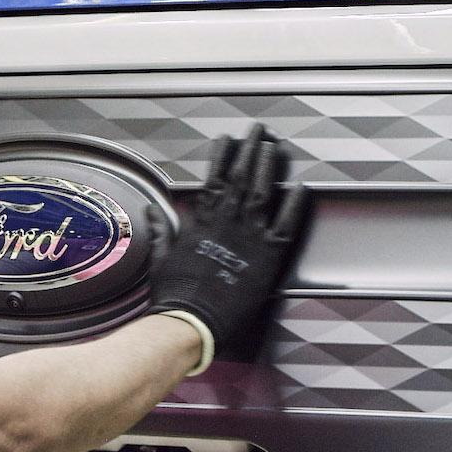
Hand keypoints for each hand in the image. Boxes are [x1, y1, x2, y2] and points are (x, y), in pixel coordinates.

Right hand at [148, 122, 309, 360]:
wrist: (192, 321)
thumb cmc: (175, 294)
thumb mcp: (161, 257)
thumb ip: (162, 230)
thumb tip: (151, 209)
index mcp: (203, 223)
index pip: (214, 179)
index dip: (222, 156)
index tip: (227, 138)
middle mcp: (227, 223)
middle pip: (240, 177)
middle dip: (250, 149)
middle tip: (258, 130)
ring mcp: (248, 237)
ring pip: (261, 192)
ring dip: (268, 166)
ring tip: (275, 146)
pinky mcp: (268, 257)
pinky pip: (285, 225)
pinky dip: (293, 205)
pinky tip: (300, 186)